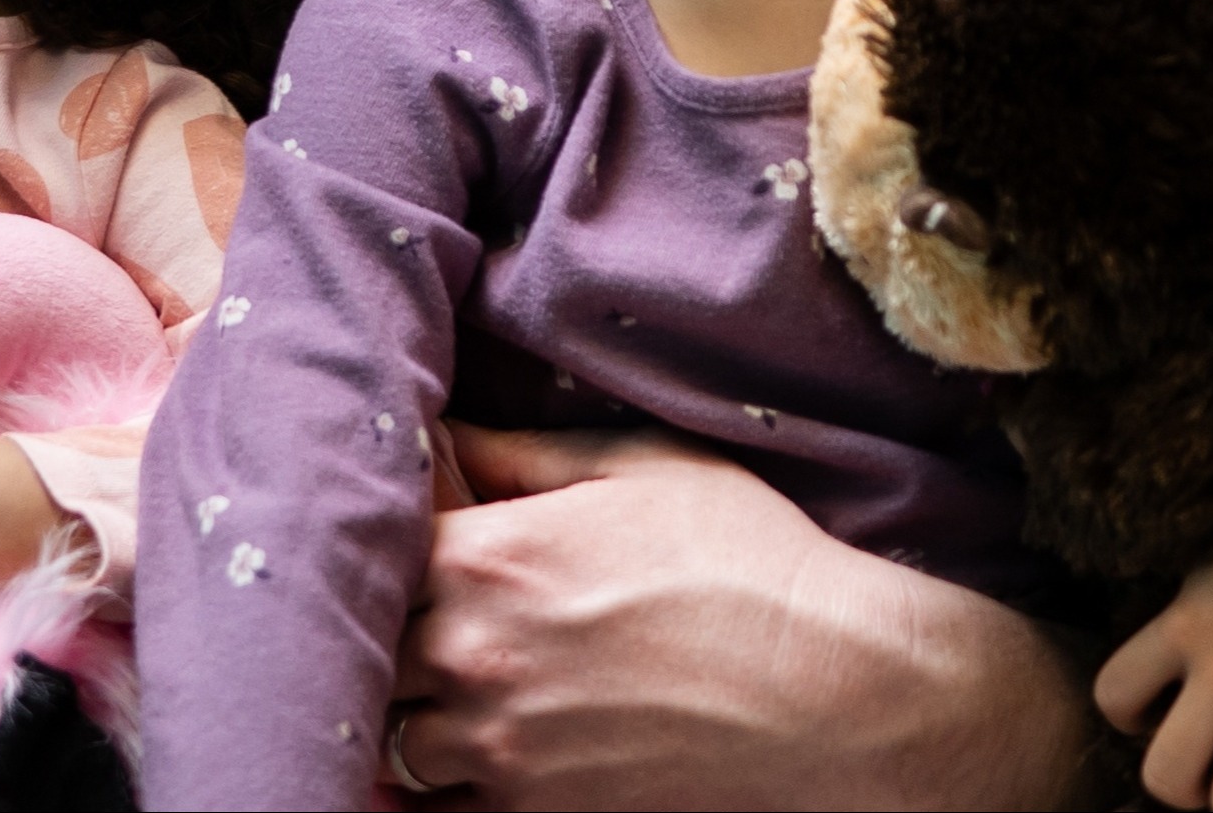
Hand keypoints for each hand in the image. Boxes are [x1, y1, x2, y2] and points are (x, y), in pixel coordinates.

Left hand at [386, 424, 1086, 809]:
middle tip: (438, 621)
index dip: (390, 543)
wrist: (839, 695)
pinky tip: (495, 756)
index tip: (421, 541)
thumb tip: (448, 437)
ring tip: (466, 695)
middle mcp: (472, 655)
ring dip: (420, 716)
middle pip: (372, 648)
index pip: (373, 547)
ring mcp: (500, 748)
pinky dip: (449, 790)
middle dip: (397, 632)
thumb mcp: (643, 469)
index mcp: (488, 556)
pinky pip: (440, 812)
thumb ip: (525, 455)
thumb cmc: (753, 566)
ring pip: (397, 740)